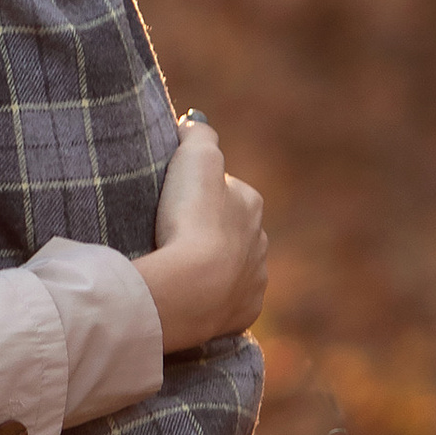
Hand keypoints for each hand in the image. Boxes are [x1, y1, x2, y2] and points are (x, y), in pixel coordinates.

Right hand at [136, 118, 265, 350]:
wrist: (192, 286)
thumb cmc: (191, 219)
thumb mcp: (194, 158)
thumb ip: (199, 134)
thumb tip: (196, 121)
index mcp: (251, 203)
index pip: (226, 189)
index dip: (199, 193)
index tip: (174, 201)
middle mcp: (261, 241)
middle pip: (233, 229)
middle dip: (211, 230)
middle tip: (174, 234)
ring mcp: (254, 280)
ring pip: (234, 267)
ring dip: (214, 265)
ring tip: (180, 268)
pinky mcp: (243, 313)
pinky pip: (229, 301)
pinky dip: (214, 298)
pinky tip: (192, 296)